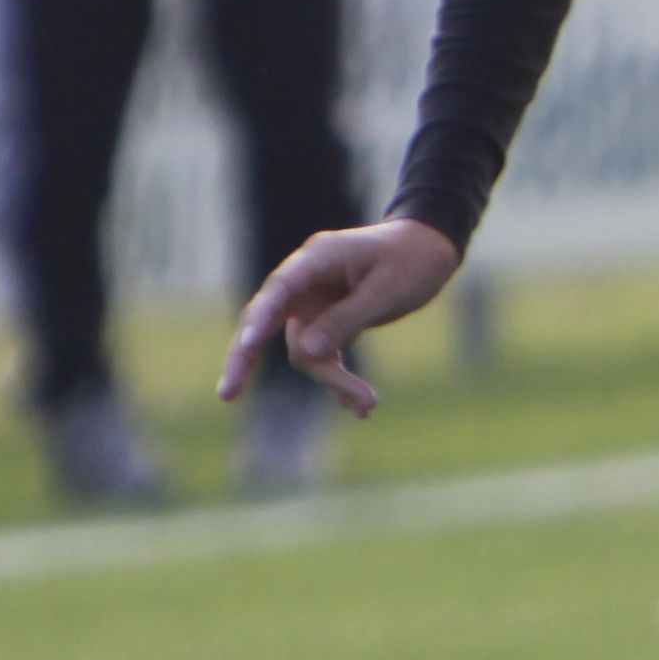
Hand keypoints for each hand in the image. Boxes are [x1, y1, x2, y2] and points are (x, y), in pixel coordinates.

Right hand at [224, 216, 460, 415]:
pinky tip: (362, 409)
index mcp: (317, 258)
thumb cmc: (412, 261)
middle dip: (246, 359)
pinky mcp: (325, 321)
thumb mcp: (387, 291)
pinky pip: (321, 357)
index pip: (279, 289)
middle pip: (264, 322)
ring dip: (331, 380)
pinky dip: (338, 380)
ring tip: (369, 405)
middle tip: (226, 395)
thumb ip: (347, 319)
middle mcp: (306, 280)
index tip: (246, 346)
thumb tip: (306, 352)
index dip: (259, 319)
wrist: (432, 250)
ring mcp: (312, 302)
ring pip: (303, 351)